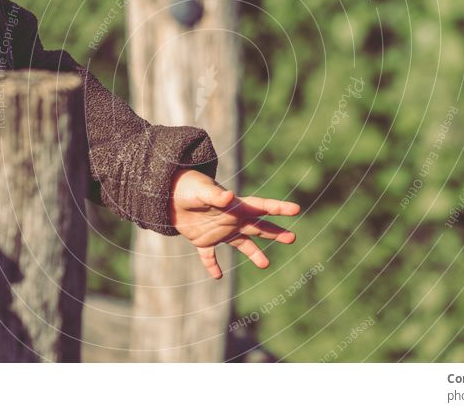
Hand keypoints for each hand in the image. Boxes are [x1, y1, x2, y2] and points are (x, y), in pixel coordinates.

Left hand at [168, 169, 300, 278]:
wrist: (166, 194)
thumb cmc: (187, 187)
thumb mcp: (201, 191)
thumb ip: (216, 196)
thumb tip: (230, 197)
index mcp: (235, 206)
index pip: (261, 206)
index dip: (279, 208)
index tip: (296, 208)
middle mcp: (230, 219)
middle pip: (258, 227)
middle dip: (275, 232)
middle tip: (292, 238)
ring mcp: (218, 230)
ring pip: (241, 244)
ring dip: (253, 253)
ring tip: (265, 265)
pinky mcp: (202, 240)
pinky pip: (209, 256)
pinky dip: (212, 265)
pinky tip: (217, 276)